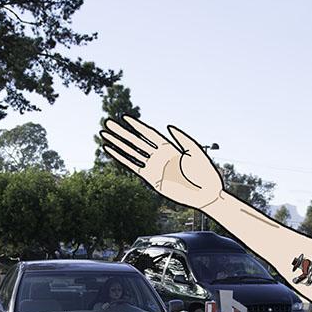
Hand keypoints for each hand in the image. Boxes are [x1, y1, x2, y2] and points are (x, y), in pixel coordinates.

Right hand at [101, 116, 223, 208]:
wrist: (206, 194)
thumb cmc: (206, 173)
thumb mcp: (196, 151)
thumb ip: (182, 138)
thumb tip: (168, 126)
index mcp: (170, 148)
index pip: (149, 133)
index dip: (137, 125)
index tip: (124, 117)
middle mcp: (160, 156)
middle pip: (137, 141)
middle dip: (122, 132)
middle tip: (107, 123)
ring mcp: (154, 167)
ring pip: (132, 153)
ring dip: (118, 144)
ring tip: (104, 135)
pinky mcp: (151, 179)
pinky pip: (133, 167)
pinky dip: (122, 159)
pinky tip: (111, 151)